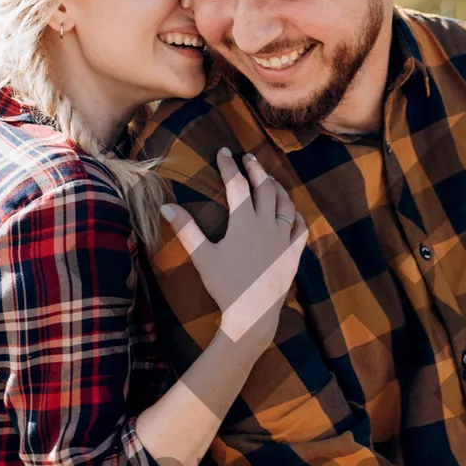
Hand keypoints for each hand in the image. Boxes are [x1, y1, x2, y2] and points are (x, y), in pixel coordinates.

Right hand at [160, 149, 306, 346]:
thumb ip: (185, 229)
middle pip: (265, 187)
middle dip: (256, 169)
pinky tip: (291, 212)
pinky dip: (295, 215)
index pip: (236, 184)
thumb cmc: (225, 286)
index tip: (224, 151)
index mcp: (244, 222)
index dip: (229, 165)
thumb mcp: (202, 256)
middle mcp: (267, 224)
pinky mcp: (294, 254)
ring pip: (285, 203)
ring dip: (277, 187)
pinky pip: (300, 228)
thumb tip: (165, 206)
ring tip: (269, 179)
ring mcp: (284, 238)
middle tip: (249, 158)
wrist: (253, 314)